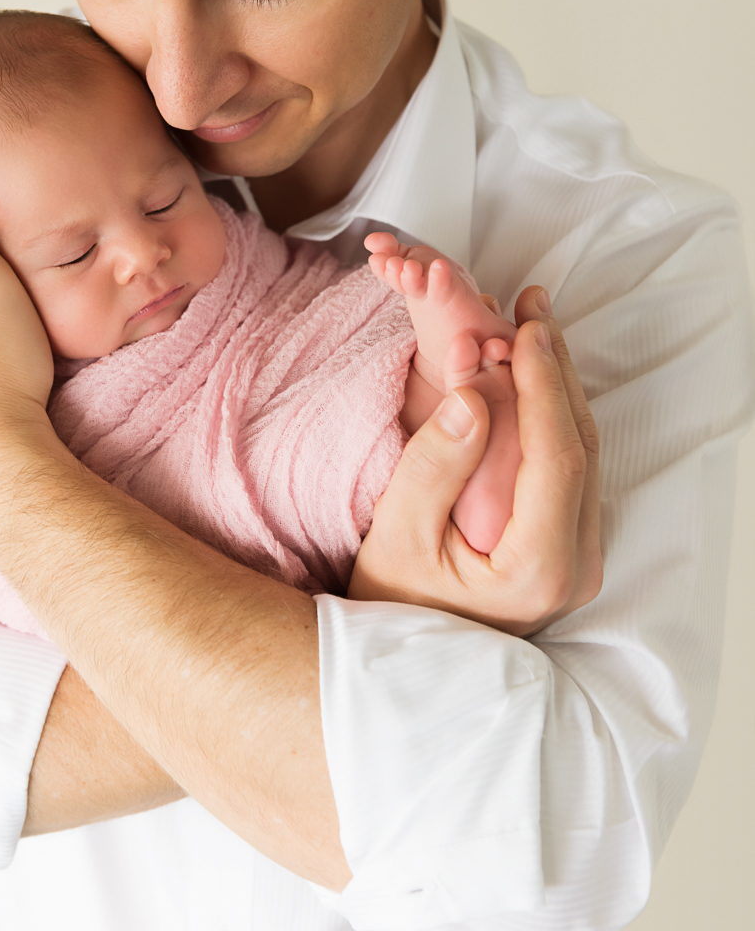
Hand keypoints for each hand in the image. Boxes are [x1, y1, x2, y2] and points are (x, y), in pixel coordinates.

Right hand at [349, 287, 601, 635]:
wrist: (402, 663)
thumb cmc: (389, 605)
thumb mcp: (395, 537)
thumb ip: (433, 469)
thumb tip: (473, 398)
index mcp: (539, 569)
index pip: (559, 457)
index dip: (546, 385)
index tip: (526, 331)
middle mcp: (575, 565)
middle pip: (581, 445)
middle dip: (557, 369)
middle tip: (533, 307)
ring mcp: (576, 556)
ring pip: (581, 451)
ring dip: (556, 383)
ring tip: (533, 324)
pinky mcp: (564, 544)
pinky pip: (567, 465)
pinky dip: (549, 412)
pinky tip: (528, 374)